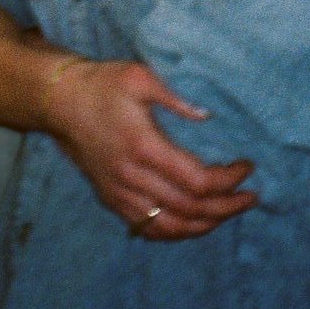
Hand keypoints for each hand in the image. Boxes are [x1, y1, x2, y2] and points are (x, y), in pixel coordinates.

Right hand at [43, 59, 255, 240]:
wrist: (59, 102)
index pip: (196, 181)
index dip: (228, 180)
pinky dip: (175, 232)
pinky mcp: (110, 199)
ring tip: (228, 213)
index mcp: (143, 146)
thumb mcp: (139, 76)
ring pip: (170, 227)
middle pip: (189, 209)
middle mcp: (131, 177)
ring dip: (205, 226)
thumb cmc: (102, 84)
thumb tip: (206, 116)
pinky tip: (193, 223)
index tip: (246, 167)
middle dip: (227, 207)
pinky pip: (147, 228)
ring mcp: (119, 193)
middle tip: (250, 197)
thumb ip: (175, 98)